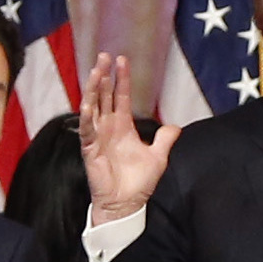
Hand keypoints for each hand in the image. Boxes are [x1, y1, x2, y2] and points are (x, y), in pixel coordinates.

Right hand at [76, 51, 165, 222]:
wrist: (126, 205)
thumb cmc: (139, 182)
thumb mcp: (158, 157)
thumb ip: (165, 140)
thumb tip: (176, 127)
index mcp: (123, 126)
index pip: (120, 96)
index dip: (121, 78)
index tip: (121, 59)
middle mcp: (108, 128)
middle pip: (104, 96)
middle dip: (104, 76)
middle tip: (103, 56)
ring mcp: (98, 137)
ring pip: (93, 108)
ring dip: (93, 90)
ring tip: (96, 72)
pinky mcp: (90, 150)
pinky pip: (86, 131)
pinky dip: (86, 118)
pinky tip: (87, 104)